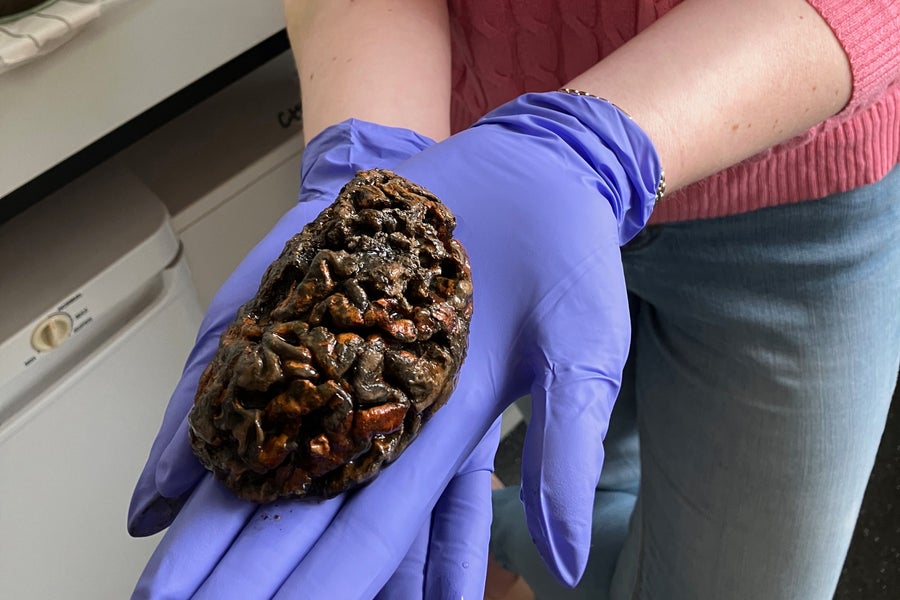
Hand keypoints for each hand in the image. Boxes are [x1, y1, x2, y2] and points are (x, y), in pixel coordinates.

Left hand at [133, 91, 660, 597]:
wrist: (531, 170)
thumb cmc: (570, 258)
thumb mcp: (583, 357)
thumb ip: (565, 453)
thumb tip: (565, 566)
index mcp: (440, 433)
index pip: (368, 534)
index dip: (316, 589)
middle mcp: (381, 406)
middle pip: (299, 507)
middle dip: (242, 571)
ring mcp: (346, 355)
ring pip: (267, 447)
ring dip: (216, 514)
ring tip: (166, 573)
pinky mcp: (320, 302)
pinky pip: (257, 368)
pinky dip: (215, 421)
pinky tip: (175, 473)